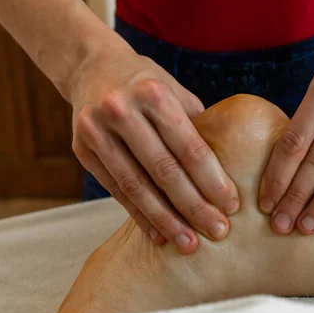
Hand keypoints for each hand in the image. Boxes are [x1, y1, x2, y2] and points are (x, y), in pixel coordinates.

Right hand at [69, 45, 239, 252]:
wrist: (92, 67)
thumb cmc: (147, 84)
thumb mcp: (175, 91)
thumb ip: (198, 126)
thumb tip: (231, 169)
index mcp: (153, 93)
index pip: (189, 147)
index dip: (212, 180)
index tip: (232, 206)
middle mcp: (121, 110)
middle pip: (164, 170)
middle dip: (194, 206)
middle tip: (218, 232)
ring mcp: (96, 130)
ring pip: (136, 186)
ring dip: (166, 220)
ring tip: (189, 244)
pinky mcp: (81, 150)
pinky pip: (115, 190)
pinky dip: (139, 215)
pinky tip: (159, 234)